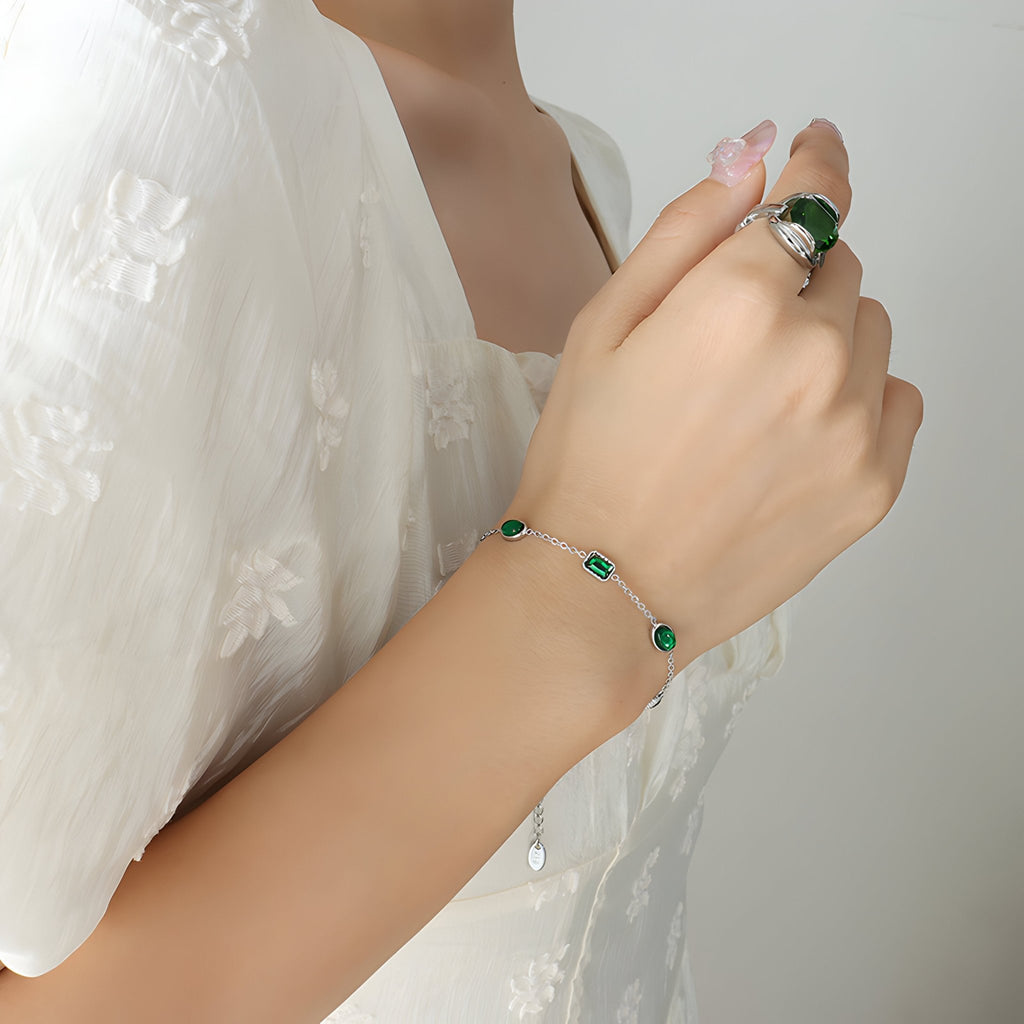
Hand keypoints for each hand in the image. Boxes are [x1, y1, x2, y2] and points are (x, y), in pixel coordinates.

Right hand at [508, 119, 923, 709]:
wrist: (604, 586)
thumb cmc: (588, 459)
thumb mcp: (603, 326)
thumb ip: (684, 230)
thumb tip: (750, 164)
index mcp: (739, 301)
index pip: (810, 198)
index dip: (814, 164)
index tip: (816, 150)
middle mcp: (814, 353)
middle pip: (838, 266)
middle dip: (793, 278)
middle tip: (731, 337)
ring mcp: (853, 424)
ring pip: (870, 331)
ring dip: (826, 338)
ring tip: (756, 398)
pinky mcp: (874, 485)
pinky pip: (897, 399)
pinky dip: (858, 395)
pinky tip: (797, 431)